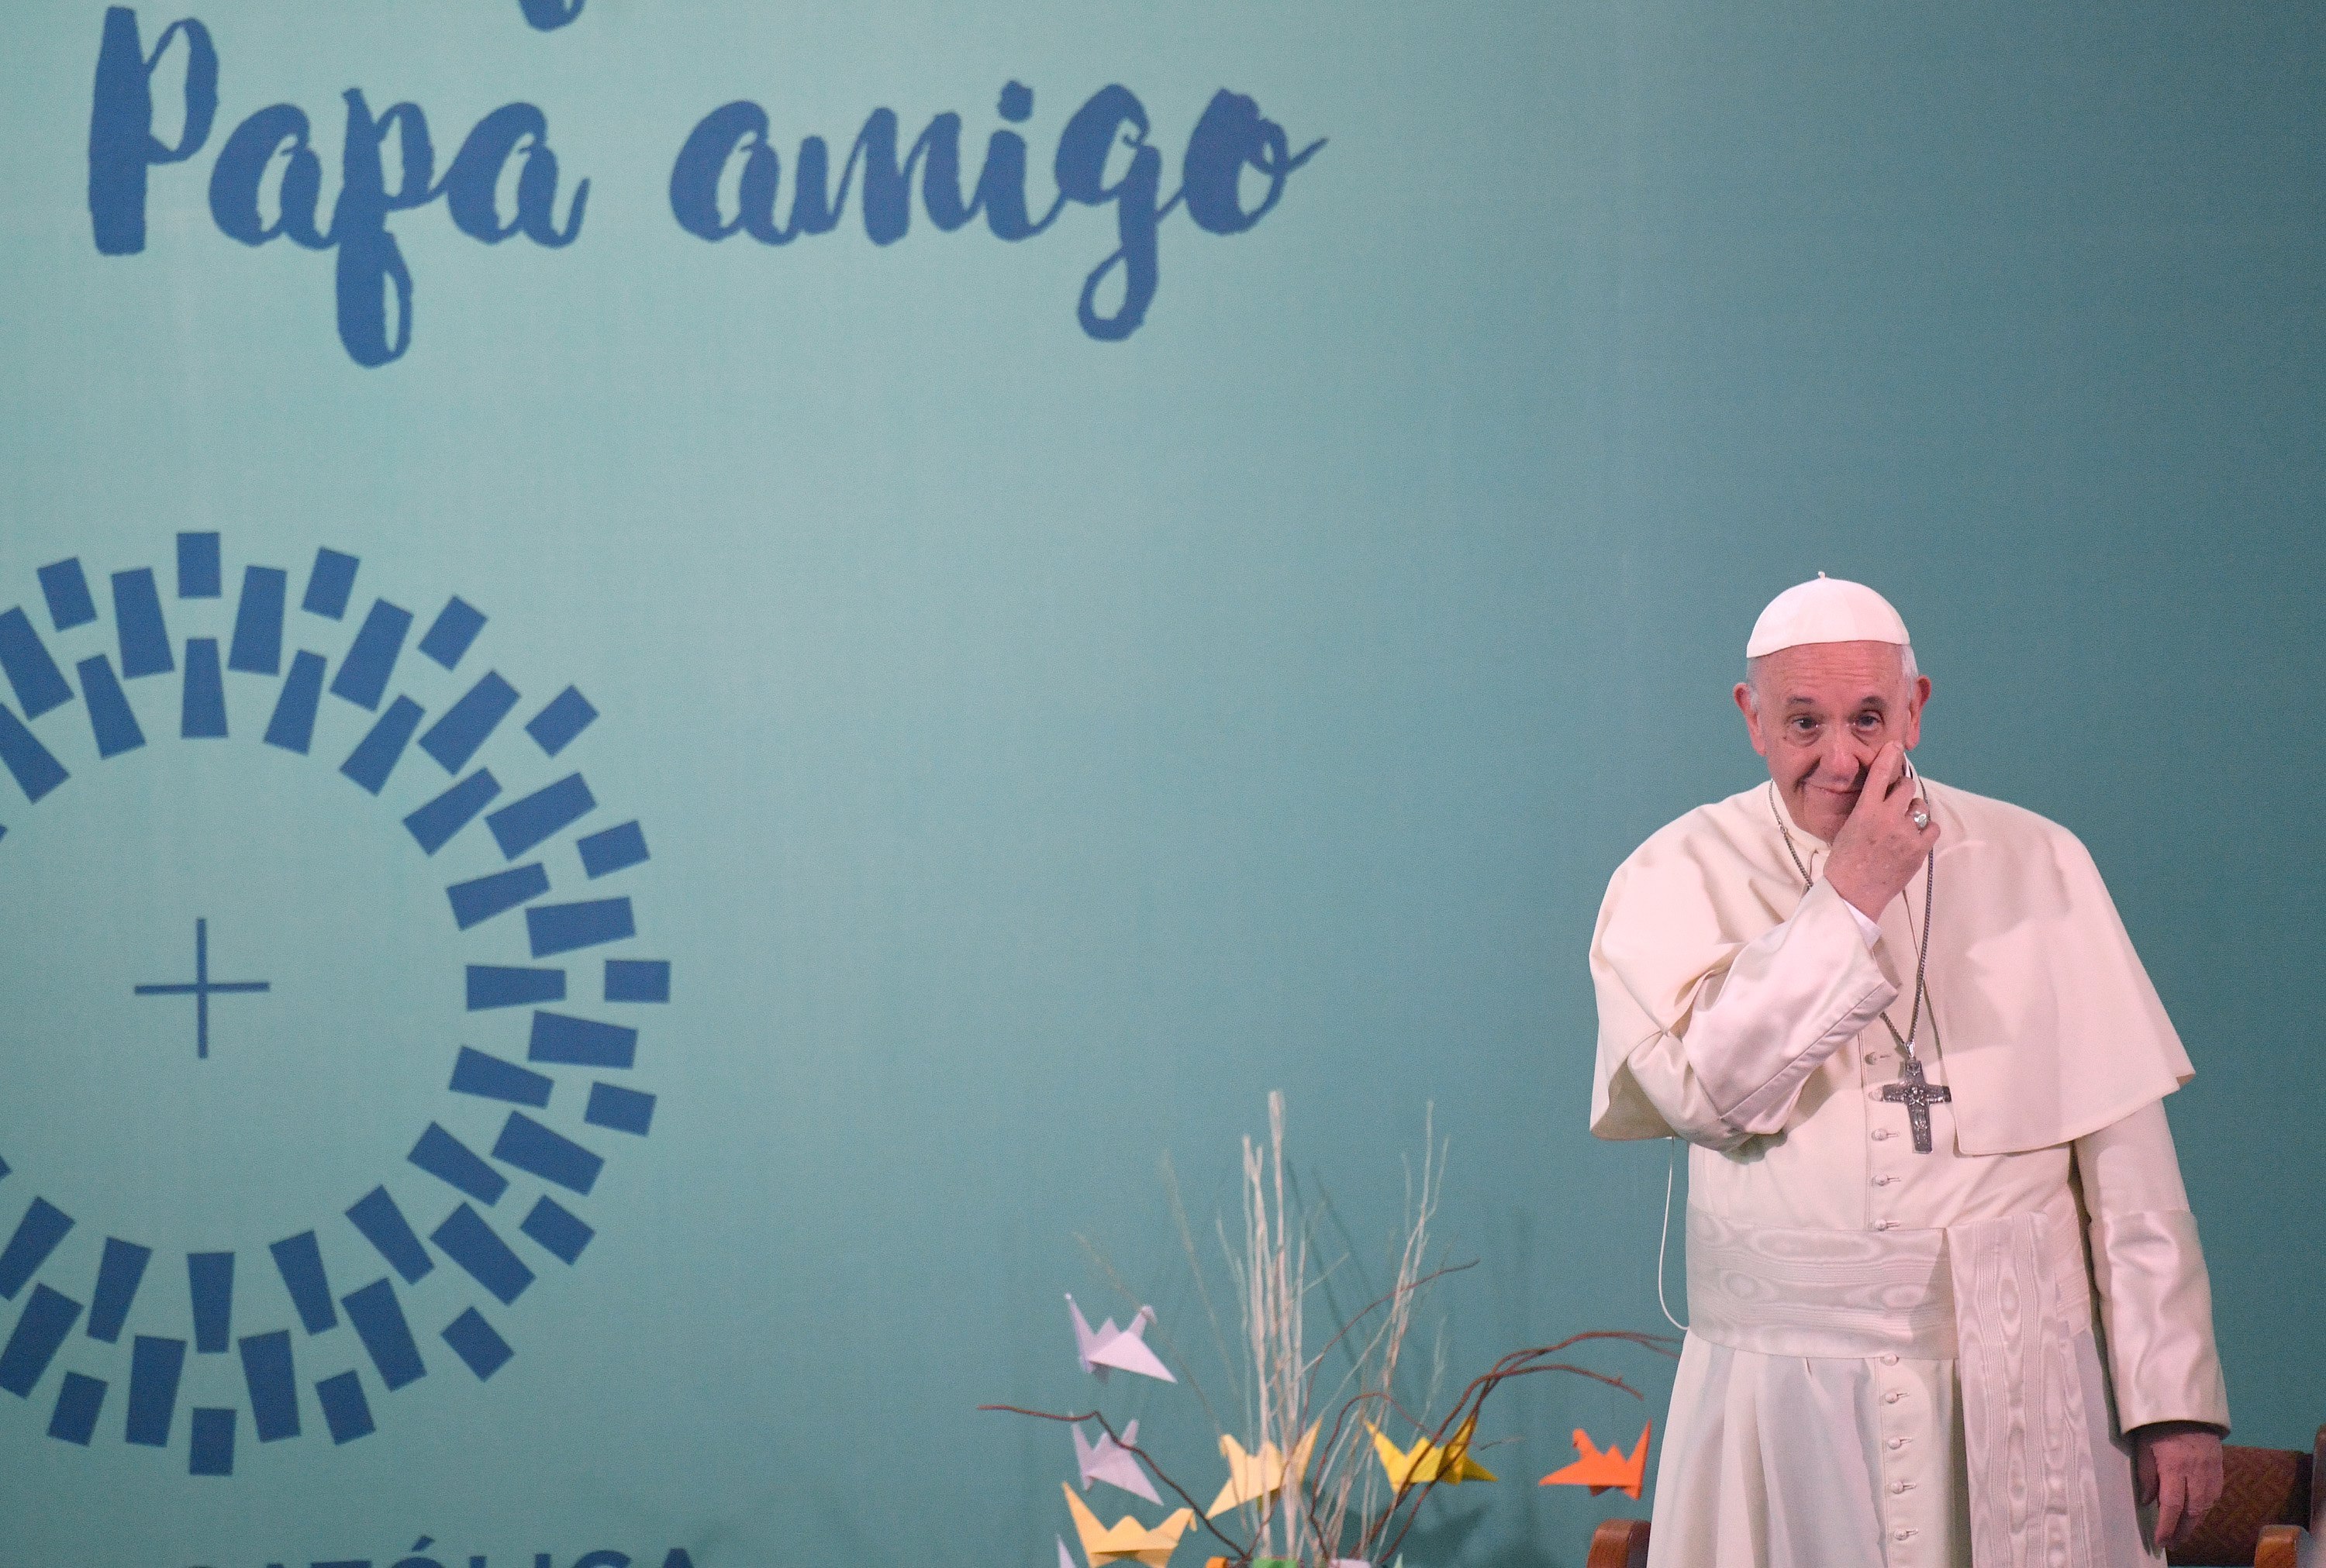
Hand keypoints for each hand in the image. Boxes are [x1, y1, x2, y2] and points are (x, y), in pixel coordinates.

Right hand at [1823, 744, 1938, 919]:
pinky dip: (1925, 830)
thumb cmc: (1844, 861)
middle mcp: (1887, 818)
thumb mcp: (1848, 827)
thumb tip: (1882, 796)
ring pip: (1920, 807)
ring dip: (1913, 812)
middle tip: (1896, 802)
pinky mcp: (1919, 849)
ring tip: (1902, 826)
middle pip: (1906, 787)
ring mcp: (1905, 834)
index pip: (1881, 774)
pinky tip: (1914, 837)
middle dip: (1902, 791)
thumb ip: (1866, 809)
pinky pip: (1932, 827)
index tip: (1895, 745)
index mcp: (1865, 811)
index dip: (1889, 756)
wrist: (1852, 893)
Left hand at [2136, 1422, 2224, 1549]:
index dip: (2167, 1526)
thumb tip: (2149, 1502)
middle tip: (2173, 1542)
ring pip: (2206, 1505)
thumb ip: (2146, 1476)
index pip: (2172, 1505)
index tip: (2161, 1540)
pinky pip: (2215, 1494)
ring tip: (2183, 1531)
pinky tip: (2197, 1512)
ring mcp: (2211, 1471)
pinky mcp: (2219, 1467)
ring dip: (2195, 1521)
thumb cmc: (2158, 1426)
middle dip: (2183, 1530)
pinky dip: (2206, 1507)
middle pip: (2193, 1511)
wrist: (2187, 1407)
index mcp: (2174, 1467)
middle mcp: (2196, 1473)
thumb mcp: (2143, 1447)